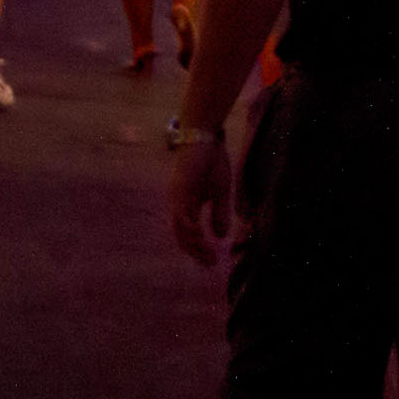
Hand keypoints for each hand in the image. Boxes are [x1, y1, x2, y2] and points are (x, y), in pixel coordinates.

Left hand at [166, 120, 233, 267]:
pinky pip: (181, 213)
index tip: (214, 261)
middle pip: (181, 236)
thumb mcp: (221, 193)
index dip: (199, 250)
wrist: (206, 136)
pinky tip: (200, 235)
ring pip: (179, 228)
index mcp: (188, 206)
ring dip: (193, 244)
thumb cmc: (212, 161)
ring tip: (208, 254)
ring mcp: (178, 197)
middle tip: (211, 263)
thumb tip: (220, 236)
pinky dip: (188, 227)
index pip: (189, 235)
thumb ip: (219, 213)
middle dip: (196, 252)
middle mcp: (179, 204)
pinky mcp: (180, 188)